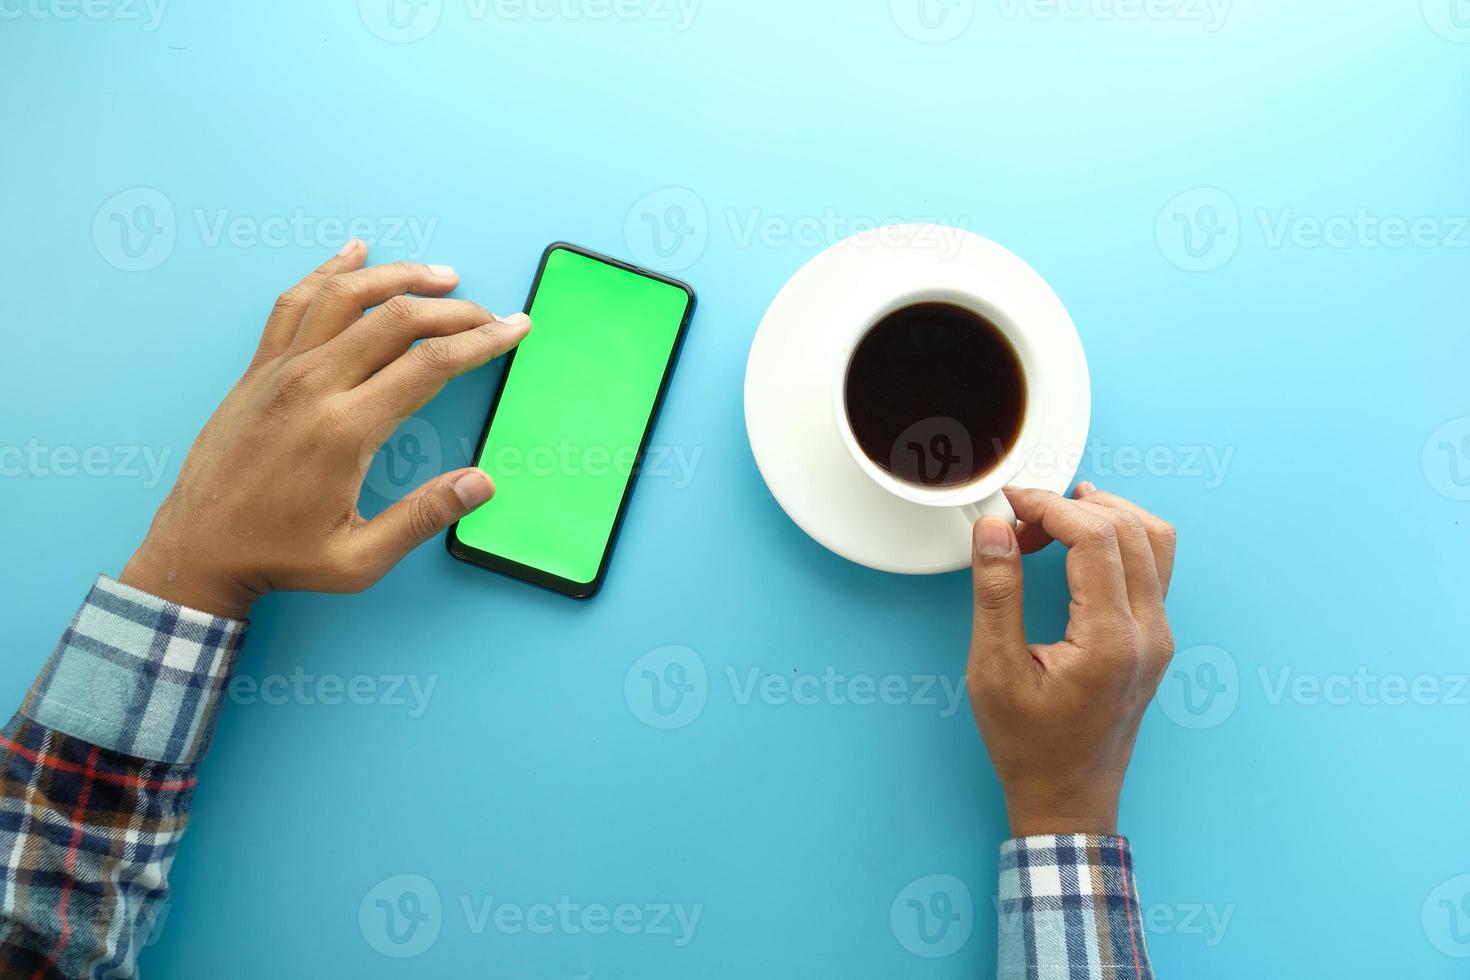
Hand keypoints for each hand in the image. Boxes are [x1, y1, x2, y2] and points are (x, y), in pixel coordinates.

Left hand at [120, 241, 530, 618]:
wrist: (197, 551)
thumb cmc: (281, 558)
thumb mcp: (360, 559)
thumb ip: (423, 517)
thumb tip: (482, 484)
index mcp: (345, 430)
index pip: (430, 364)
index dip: (482, 341)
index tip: (515, 328)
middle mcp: (312, 386)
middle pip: (396, 319)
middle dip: (455, 309)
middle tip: (490, 313)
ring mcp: (280, 371)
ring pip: (346, 296)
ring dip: (399, 277)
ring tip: (441, 275)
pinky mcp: (258, 369)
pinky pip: (295, 302)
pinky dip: (328, 271)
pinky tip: (354, 253)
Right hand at [967, 483, 1176, 836]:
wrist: (1068, 798)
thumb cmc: (1028, 746)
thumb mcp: (994, 671)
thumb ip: (996, 593)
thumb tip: (995, 529)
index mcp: (1111, 642)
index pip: (1095, 539)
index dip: (1050, 507)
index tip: (1011, 502)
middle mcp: (1150, 633)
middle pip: (1129, 528)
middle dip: (1071, 508)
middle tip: (1020, 521)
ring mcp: (1161, 635)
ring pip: (1154, 539)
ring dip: (1104, 514)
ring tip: (1052, 522)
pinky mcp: (1157, 638)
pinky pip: (1154, 565)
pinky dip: (1119, 538)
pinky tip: (1079, 544)